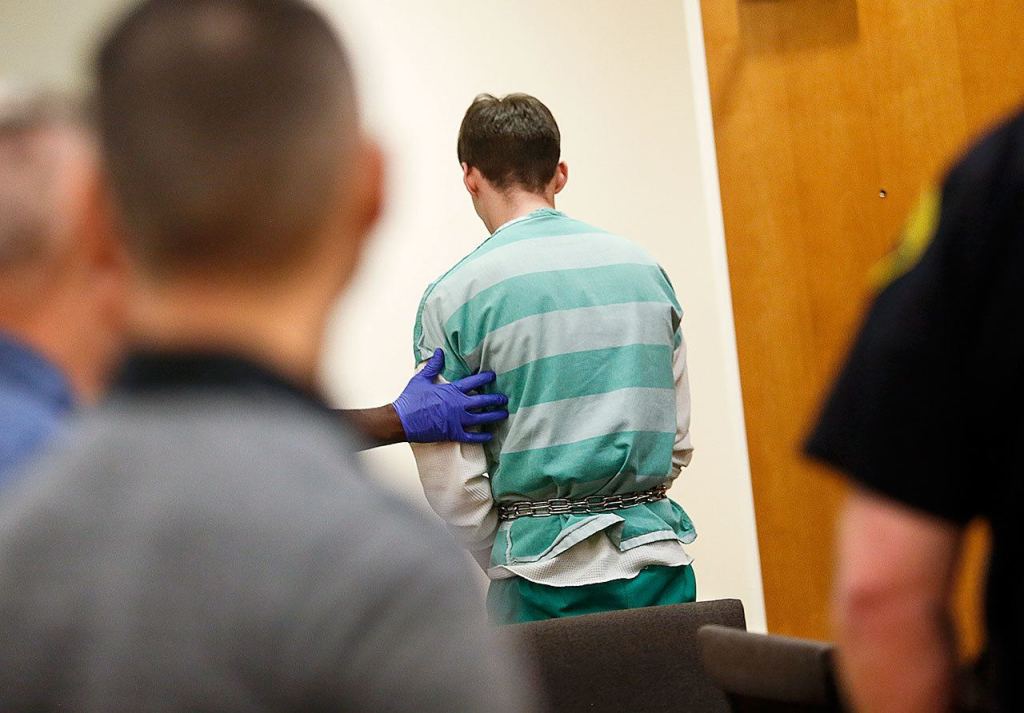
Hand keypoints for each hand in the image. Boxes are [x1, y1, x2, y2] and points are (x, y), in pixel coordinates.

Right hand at [392, 349, 508, 443]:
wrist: (401, 420)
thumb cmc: (410, 399)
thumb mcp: (421, 378)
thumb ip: (434, 365)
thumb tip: (439, 351)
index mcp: (452, 390)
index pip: (474, 382)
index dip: (485, 378)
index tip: (493, 376)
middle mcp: (458, 405)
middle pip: (483, 401)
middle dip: (496, 399)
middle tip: (504, 398)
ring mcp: (457, 420)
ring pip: (481, 418)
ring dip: (494, 416)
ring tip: (504, 414)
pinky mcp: (453, 433)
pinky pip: (472, 437)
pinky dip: (482, 437)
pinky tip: (490, 436)